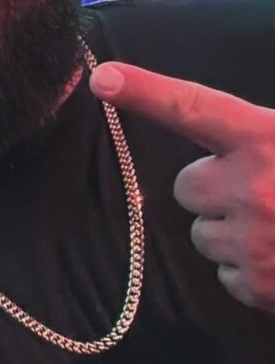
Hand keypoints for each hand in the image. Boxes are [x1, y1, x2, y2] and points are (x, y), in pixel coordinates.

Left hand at [90, 62, 274, 315]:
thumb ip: (262, 138)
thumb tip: (231, 135)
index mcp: (267, 139)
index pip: (193, 108)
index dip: (146, 91)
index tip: (105, 80)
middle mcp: (250, 187)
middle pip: (186, 186)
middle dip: (210, 187)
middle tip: (258, 189)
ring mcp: (248, 240)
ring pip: (200, 233)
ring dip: (228, 229)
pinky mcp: (251, 283)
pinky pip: (224, 272)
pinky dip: (247, 268)